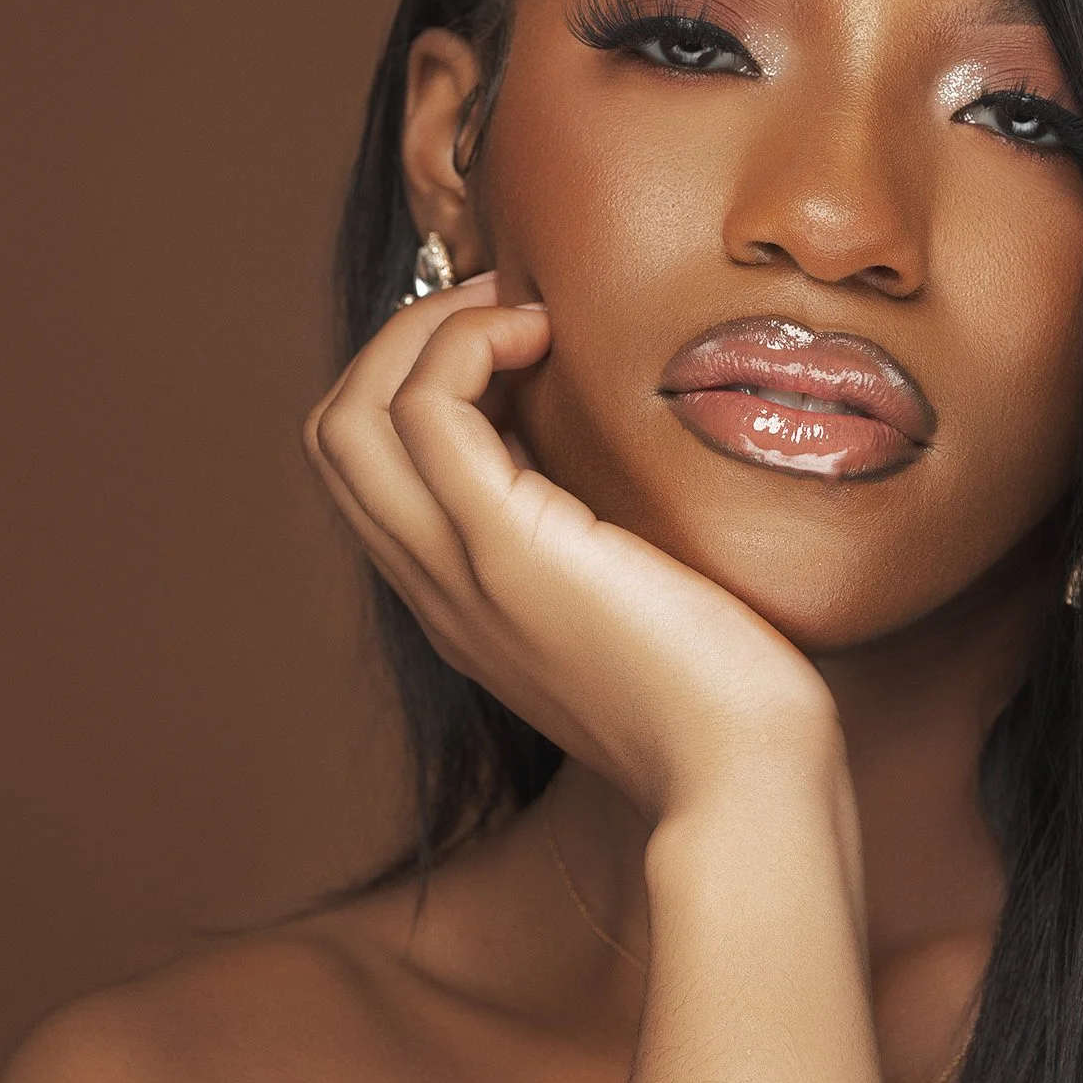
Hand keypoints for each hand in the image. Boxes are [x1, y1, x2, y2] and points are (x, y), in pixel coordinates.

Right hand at [303, 277, 840, 821]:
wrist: (746, 779)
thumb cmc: (725, 694)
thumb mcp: (634, 600)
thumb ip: (593, 538)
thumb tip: (605, 445)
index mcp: (461, 604)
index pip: (374, 474)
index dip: (419, 384)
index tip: (517, 341)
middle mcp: (437, 592)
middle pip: (335, 436)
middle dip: (403, 341)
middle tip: (508, 304)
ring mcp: (460, 573)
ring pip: (350, 418)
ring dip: (424, 331)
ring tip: (521, 310)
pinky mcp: (509, 552)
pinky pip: (427, 414)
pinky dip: (466, 345)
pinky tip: (547, 335)